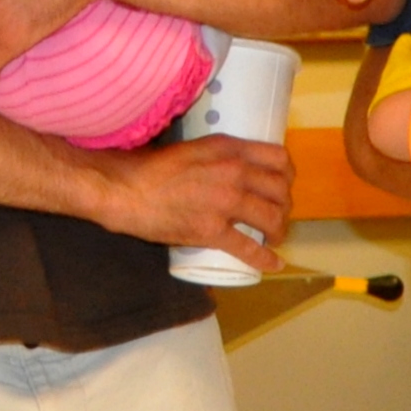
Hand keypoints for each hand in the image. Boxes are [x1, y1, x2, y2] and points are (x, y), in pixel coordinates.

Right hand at [94, 135, 294, 271]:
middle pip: (280, 190)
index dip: (287, 175)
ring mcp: (225, 202)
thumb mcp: (192, 148)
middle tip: (277, 215)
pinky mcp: (211, 230)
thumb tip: (231, 168)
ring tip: (274, 237)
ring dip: (279, 230)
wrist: (124, 189)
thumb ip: (217, 156)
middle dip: (285, 205)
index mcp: (228, 148)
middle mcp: (233, 172)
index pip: (278, 158)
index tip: (283, 185)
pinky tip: (273, 263)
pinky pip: (249, 248)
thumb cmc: (150, 168)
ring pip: (272, 218)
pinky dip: (265, 259)